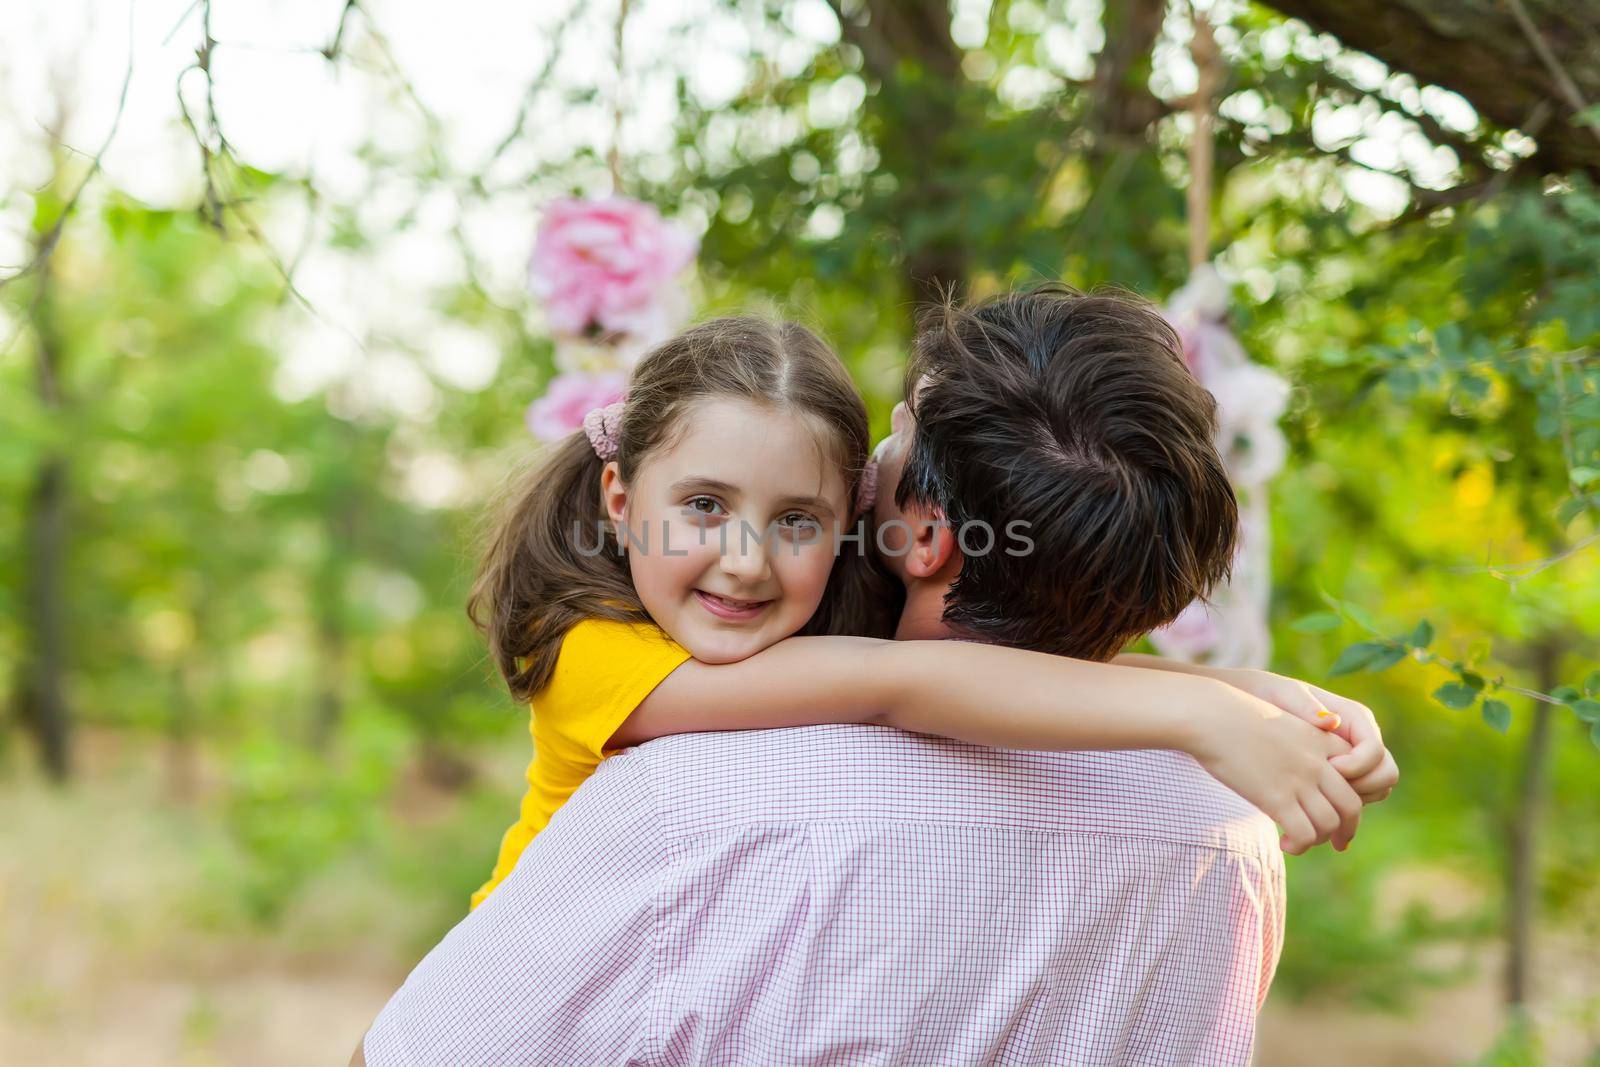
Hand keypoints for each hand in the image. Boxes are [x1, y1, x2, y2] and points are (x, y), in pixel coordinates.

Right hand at [1187, 684, 1362, 854]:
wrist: (1211, 717)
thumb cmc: (1237, 717)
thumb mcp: (1283, 722)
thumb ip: (1304, 742)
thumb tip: (1313, 756)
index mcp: (1322, 741)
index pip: (1358, 776)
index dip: (1354, 800)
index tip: (1344, 816)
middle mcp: (1318, 762)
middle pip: (1351, 806)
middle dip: (1346, 829)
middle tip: (1337, 843)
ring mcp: (1299, 781)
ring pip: (1329, 824)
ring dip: (1318, 839)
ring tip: (1299, 841)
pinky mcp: (1276, 798)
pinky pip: (1304, 834)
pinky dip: (1300, 845)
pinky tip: (1285, 843)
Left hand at [1212, 668, 1398, 805]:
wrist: (1254, 705)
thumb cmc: (1270, 696)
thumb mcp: (1285, 695)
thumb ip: (1307, 706)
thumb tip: (1332, 722)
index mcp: (1355, 717)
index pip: (1374, 749)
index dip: (1357, 764)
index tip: (1328, 768)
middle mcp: (1362, 740)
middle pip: (1386, 774)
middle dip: (1363, 787)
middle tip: (1327, 791)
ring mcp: (1356, 759)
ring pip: (1377, 791)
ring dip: (1355, 803)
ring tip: (1321, 805)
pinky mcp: (1343, 777)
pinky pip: (1357, 800)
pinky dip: (1344, 810)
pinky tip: (1317, 817)